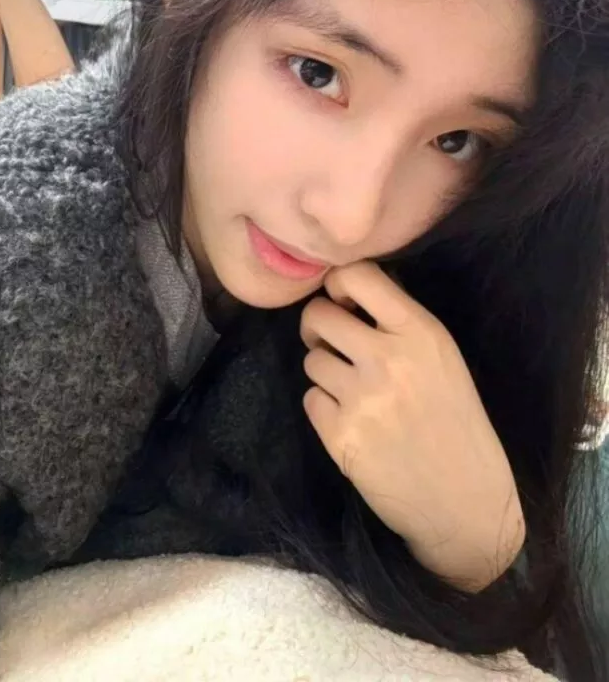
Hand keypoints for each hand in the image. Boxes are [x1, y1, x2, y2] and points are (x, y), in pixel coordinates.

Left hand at [301, 261, 524, 592]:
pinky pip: (310, 399)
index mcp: (421, 332)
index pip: (357, 275)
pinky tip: (353, 421)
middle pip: (318, 315)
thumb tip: (347, 289)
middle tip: (333, 344)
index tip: (341, 301)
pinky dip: (325, 407)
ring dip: (325, 371)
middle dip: (318, 327)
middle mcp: (388, 359)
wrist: (466, 502)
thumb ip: (399, 323)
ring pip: (311, 360)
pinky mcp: (341, 436)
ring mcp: (362, 398)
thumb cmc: (457, 423)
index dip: (336, 284)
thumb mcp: (443, 358)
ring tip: (354, 391)